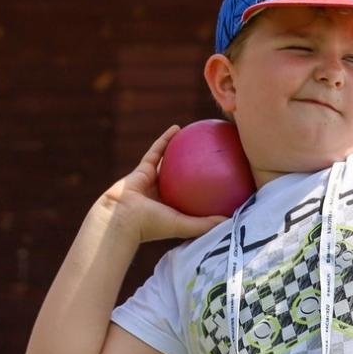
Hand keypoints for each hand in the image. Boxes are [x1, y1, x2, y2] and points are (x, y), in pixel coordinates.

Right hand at [105, 126, 229, 243]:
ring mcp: (151, 181)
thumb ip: (205, 224)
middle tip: (212, 155)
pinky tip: (178, 128)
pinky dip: (165, 139)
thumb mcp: (183, 225)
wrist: (121, 218)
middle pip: (183, 178)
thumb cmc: (152, 225)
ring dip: (180, 149)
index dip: (205, 189)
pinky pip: (155, 151)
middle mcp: (163, 195)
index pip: (193, 197)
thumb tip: (231, 220)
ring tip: (196, 137)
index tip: (222, 178)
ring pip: (168, 162)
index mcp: (173, 209)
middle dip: (195, 168)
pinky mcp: (141, 169)